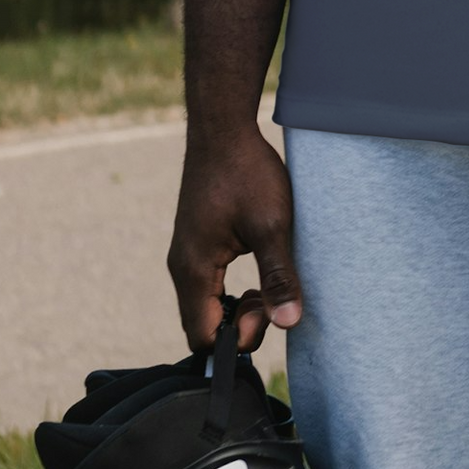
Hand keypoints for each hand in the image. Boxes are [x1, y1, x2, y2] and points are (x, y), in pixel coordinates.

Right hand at [167, 124, 303, 351]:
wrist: (224, 130)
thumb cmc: (247, 173)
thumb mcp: (271, 226)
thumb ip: (278, 277)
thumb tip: (288, 323)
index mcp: (192, 269)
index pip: (202, 337)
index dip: (236, 339)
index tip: (266, 313)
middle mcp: (181, 267)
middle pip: (203, 325)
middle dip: (239, 325)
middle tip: (270, 299)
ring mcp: (186, 255)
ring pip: (208, 306)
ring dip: (238, 307)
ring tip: (267, 284)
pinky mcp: (197, 244)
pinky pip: (209, 286)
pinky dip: (233, 291)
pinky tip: (259, 269)